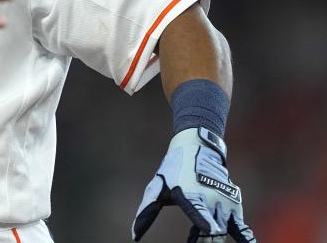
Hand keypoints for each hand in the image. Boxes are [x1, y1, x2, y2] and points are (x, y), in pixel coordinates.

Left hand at [133, 127, 255, 242]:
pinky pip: (241, 227)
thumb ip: (146, 212)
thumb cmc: (173, 170)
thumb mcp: (157, 187)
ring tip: (205, 241)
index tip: (208, 229)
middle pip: (211, 230)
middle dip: (205, 242)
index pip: (197, 211)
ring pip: (223, 231)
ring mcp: (223, 201)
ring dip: (214, 241)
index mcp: (188, 193)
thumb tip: (134, 236)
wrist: (197, 147)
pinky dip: (245, 238)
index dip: (202, 223)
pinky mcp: (234, 204)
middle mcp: (209, 197)